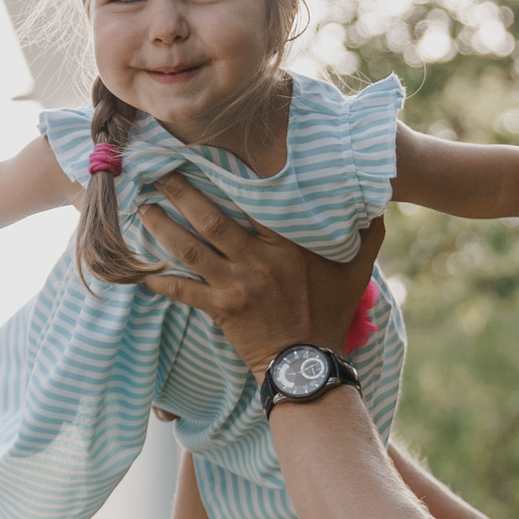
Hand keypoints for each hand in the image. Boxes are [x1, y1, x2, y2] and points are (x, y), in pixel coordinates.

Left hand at [133, 174, 387, 377]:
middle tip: (159, 172)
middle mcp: (258, 260)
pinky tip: (139, 271)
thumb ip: (367, 234)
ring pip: (191, 249)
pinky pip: (183, 292)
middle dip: (182, 192)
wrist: (307, 364)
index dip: (231, 174)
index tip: (210, 154)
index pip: (257, 200)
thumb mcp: (357, 272)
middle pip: (211, 218)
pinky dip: (160, 282)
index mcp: (289, 244)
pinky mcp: (220, 310)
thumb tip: (378, 200)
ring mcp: (236, 284)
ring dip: (163, 228)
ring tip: (142, 208)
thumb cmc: (330, 315)